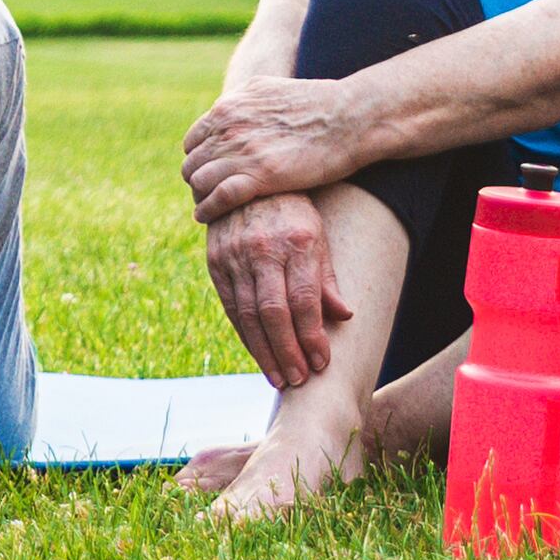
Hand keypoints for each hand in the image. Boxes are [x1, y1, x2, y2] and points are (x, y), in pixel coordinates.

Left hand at [178, 77, 372, 220]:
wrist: (349, 117)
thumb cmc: (318, 104)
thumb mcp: (269, 90)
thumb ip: (244, 103)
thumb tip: (232, 109)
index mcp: (229, 107)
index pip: (194, 141)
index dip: (198, 160)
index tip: (207, 173)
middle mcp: (229, 127)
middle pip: (193, 163)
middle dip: (196, 180)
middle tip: (206, 196)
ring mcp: (242, 151)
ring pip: (199, 181)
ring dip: (200, 197)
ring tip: (206, 208)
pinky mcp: (259, 176)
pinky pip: (217, 198)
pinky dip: (207, 210)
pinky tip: (207, 217)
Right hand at [204, 193, 348, 388]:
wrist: (245, 179)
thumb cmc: (292, 211)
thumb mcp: (318, 235)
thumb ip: (327, 278)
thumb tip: (344, 316)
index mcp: (297, 241)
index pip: (304, 299)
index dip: (312, 336)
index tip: (321, 363)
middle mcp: (263, 249)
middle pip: (274, 312)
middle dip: (288, 352)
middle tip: (299, 380)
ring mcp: (235, 256)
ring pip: (249, 314)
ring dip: (264, 352)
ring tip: (280, 379)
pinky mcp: (216, 263)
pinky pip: (230, 307)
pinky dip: (245, 335)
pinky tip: (259, 354)